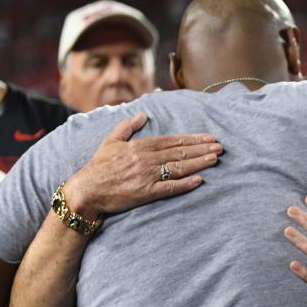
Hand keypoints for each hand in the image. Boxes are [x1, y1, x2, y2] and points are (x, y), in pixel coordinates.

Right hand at [65, 111, 221, 218]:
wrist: (86, 191)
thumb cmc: (98, 166)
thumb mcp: (110, 141)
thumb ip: (127, 126)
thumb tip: (142, 114)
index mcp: (140, 146)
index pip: (172, 140)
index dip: (192, 139)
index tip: (209, 137)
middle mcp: (146, 159)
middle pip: (179, 152)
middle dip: (201, 149)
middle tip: (220, 147)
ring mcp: (147, 176)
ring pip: (178, 167)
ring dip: (198, 162)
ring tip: (215, 159)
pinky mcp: (146, 192)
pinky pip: (170, 187)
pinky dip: (186, 184)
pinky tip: (200, 180)